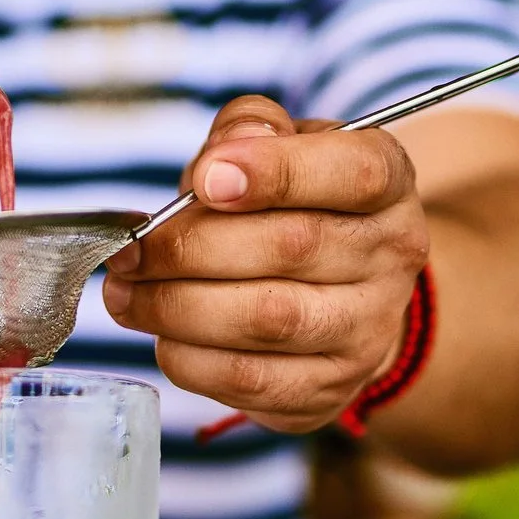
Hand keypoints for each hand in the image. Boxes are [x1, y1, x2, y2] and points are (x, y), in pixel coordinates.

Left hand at [100, 97, 431, 433]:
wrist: (342, 293)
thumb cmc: (296, 204)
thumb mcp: (281, 145)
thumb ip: (248, 130)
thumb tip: (216, 164)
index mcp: (388, 183)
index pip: (354, 173)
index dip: (276, 172)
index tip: (204, 179)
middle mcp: (391, 257)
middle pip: (293, 248)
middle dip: (190, 248)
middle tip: (130, 251)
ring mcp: (367, 331)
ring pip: (268, 321)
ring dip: (176, 307)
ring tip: (126, 292)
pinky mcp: (329, 389)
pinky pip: (251, 380)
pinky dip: (190, 357)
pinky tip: (161, 335)